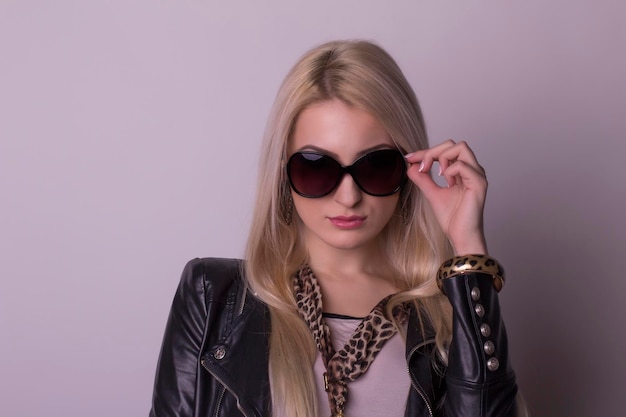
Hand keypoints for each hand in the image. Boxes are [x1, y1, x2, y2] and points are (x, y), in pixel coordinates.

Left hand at [405, 140, 487, 255]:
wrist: (460, 236)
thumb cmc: (452, 218)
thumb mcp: (431, 193)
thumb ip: (423, 179)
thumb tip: (411, 165)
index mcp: (463, 171)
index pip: (446, 150)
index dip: (426, 151)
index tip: (409, 158)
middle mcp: (472, 170)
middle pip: (453, 144)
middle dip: (432, 151)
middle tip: (422, 166)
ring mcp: (477, 175)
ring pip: (461, 147)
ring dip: (442, 157)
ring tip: (437, 174)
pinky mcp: (479, 184)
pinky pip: (463, 165)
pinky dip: (449, 170)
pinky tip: (446, 184)